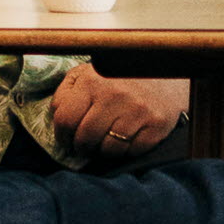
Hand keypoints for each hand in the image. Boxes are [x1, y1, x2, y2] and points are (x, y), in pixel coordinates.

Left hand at [53, 69, 188, 160]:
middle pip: (85, 138)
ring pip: (108, 149)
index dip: (62, 136)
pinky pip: (131, 152)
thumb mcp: (88, 74)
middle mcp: (115, 95)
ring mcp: (138, 110)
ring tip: (105, 141)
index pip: (65, 119)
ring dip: (103, 151)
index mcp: (93, 81)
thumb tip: (56, 116)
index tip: (66, 141)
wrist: (167, 70)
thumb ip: (67, 92)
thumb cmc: (119, 76)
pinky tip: (125, 140)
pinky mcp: (156, 125)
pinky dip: (125, 151)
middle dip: (81, 147)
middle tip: (84, 146)